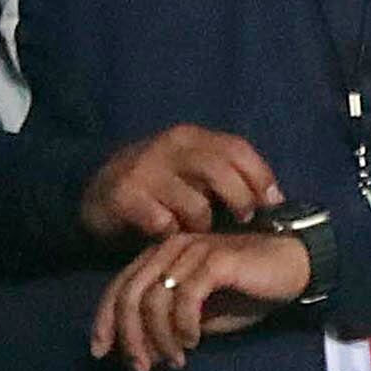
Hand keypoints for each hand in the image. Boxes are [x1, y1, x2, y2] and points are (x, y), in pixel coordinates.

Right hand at [78, 125, 281, 244]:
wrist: (95, 193)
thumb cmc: (158, 186)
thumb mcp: (192, 170)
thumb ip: (227, 174)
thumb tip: (276, 197)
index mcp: (189, 137)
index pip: (238, 149)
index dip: (262, 176)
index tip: (273, 202)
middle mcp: (166, 147)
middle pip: (220, 171)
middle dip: (240, 200)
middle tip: (244, 219)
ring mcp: (143, 170)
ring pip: (196, 204)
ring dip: (203, 224)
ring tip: (197, 228)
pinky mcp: (123, 197)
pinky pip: (164, 223)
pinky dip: (172, 233)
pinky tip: (167, 234)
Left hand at [89, 229, 309, 370]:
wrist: (298, 265)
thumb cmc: (251, 290)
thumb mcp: (206, 314)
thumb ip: (174, 324)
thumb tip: (147, 350)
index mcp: (161, 256)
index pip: (119, 288)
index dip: (105, 321)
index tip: (101, 353)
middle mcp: (169, 249)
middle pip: (130, 295)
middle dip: (130, 336)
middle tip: (141, 365)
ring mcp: (192, 251)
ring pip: (154, 299)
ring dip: (160, 336)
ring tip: (176, 359)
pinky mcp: (215, 260)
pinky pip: (185, 297)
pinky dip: (184, 325)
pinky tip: (194, 342)